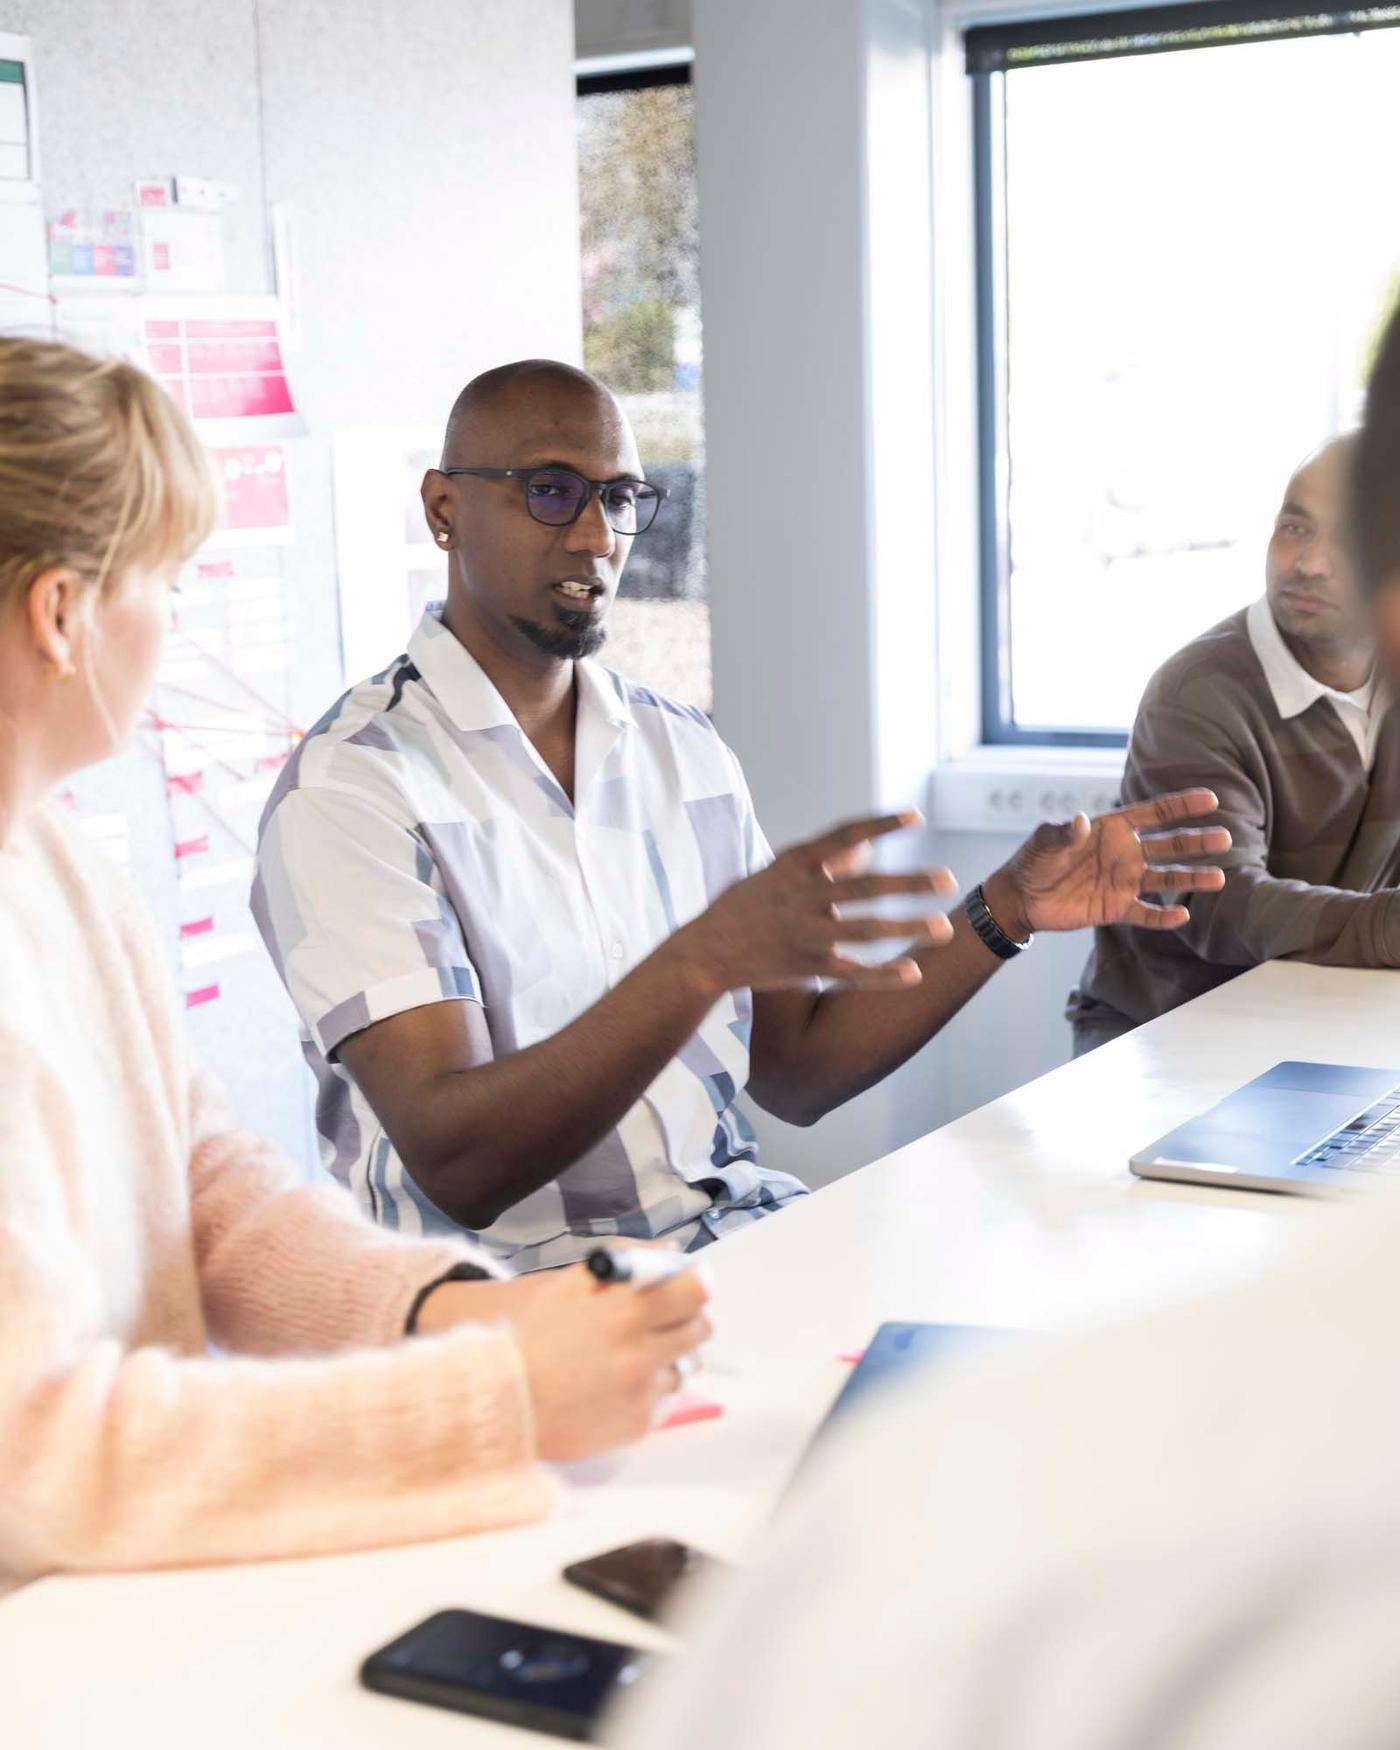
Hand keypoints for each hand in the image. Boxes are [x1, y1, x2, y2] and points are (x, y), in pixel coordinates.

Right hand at [513, 1265, 710, 1460]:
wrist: (506, 1403)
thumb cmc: (537, 1337)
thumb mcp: (572, 1285)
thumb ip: (627, 1260)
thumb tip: (673, 1252)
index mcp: (624, 1313)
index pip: (696, 1291)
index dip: (694, 1283)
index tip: (686, 1284)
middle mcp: (639, 1354)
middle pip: (701, 1328)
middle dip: (685, 1319)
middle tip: (659, 1320)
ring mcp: (642, 1393)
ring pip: (687, 1365)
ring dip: (670, 1356)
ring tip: (632, 1355)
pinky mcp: (641, 1424)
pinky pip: (667, 1397)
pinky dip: (651, 1388)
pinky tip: (619, 1385)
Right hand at [672, 811, 957, 996]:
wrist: (704, 953)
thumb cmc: (744, 906)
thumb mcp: (775, 871)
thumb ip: (821, 860)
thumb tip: (868, 847)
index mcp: (793, 865)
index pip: (844, 837)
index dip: (881, 826)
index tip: (916, 816)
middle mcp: (802, 896)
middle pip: (866, 887)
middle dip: (909, 883)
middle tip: (947, 879)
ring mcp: (805, 933)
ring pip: (867, 931)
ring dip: (908, 929)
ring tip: (943, 928)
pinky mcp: (806, 966)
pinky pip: (853, 971)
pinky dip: (884, 975)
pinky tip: (914, 972)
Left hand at [984, 788, 1230, 938]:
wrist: (1021, 898)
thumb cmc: (1033, 861)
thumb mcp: (1045, 841)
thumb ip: (1065, 832)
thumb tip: (1080, 821)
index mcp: (1112, 830)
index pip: (1154, 813)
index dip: (1181, 805)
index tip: (1211, 799)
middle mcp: (1125, 854)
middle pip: (1169, 846)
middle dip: (1197, 841)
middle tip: (1226, 838)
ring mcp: (1123, 882)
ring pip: (1166, 879)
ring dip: (1191, 879)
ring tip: (1219, 878)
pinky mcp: (1116, 908)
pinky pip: (1146, 913)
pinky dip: (1164, 917)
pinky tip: (1183, 916)